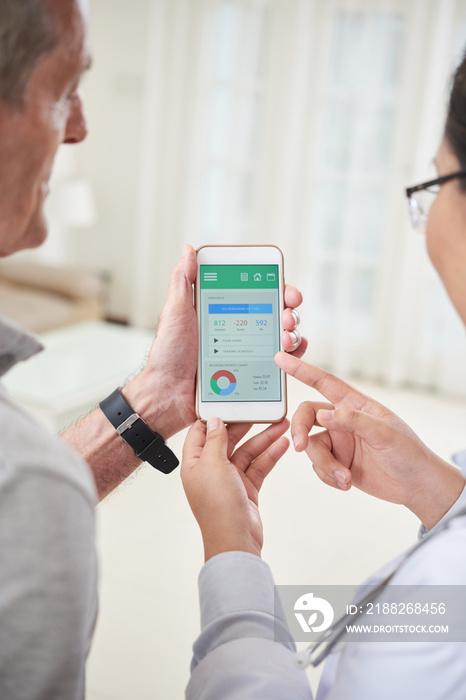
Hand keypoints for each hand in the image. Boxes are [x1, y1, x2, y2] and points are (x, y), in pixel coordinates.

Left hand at [126, 246, 305, 438]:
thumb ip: (184, 281)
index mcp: (225, 311)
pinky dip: (291, 359)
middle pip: (277, 314)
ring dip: (293, 334)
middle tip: (287, 316)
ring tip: (285, 337)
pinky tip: (287, 356)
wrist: (167, 394)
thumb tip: (188, 250)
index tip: (286, 289)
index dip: (278, 288)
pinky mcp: (252, 376)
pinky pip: (280, 366)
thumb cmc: (168, 354)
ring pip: (283, 338)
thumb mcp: (175, 312)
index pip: (259, 293)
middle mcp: (240, 330)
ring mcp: (248, 353)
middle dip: (290, 311)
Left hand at [181, 418, 289, 560]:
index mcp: (194, 463)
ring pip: (247, 452)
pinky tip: (283, 444)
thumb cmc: (218, 506)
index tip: (229, 401)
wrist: (235, 539)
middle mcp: (210, 469)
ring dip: (264, 438)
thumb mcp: (213, 464)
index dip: (214, 416)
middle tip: (262, 410)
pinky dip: (270, 455)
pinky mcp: (246, 488)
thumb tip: (216, 421)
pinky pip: (258, 466)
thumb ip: (215, 440)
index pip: (201, 432)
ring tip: (282, 424)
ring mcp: (229, 479)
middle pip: (228, 439)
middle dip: (246, 425)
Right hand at [274, 353, 464, 529]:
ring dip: (324, 465)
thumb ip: (352, 421)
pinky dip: (328, 476)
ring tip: (345, 478)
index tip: (281, 358)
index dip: (301, 369)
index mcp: (354, 404)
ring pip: (311, 447)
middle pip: (307, 416)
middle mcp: (342, 421)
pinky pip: (317, 467)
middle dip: (300, 431)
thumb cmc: (408, 452)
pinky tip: (347, 483)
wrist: (415, 485)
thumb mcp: (385, 433)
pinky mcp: (336, 462)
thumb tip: (322, 415)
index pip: (324, 382)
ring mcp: (338, 442)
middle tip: (301, 447)